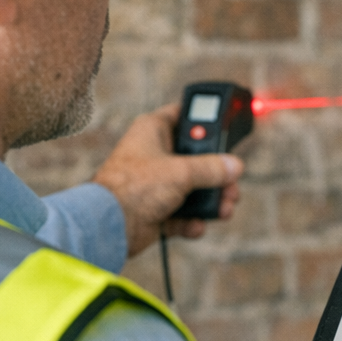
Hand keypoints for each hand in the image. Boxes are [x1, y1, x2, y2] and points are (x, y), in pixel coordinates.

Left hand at [93, 103, 243, 257]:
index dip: (203, 117)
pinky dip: (192, 220)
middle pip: (195, 156)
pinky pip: (182, 213)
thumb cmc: (133, 187)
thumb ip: (212, 168)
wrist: (107, 226)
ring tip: (225, 208)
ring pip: (192, 187)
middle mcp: (154, 154)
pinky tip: (198, 225)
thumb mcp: (181, 172)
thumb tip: (234, 166)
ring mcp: (155, 183)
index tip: (226, 123)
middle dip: (217, 171)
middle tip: (232, 179)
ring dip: (211, 199)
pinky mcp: (155, 209)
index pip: (182, 114)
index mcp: (153, 131)